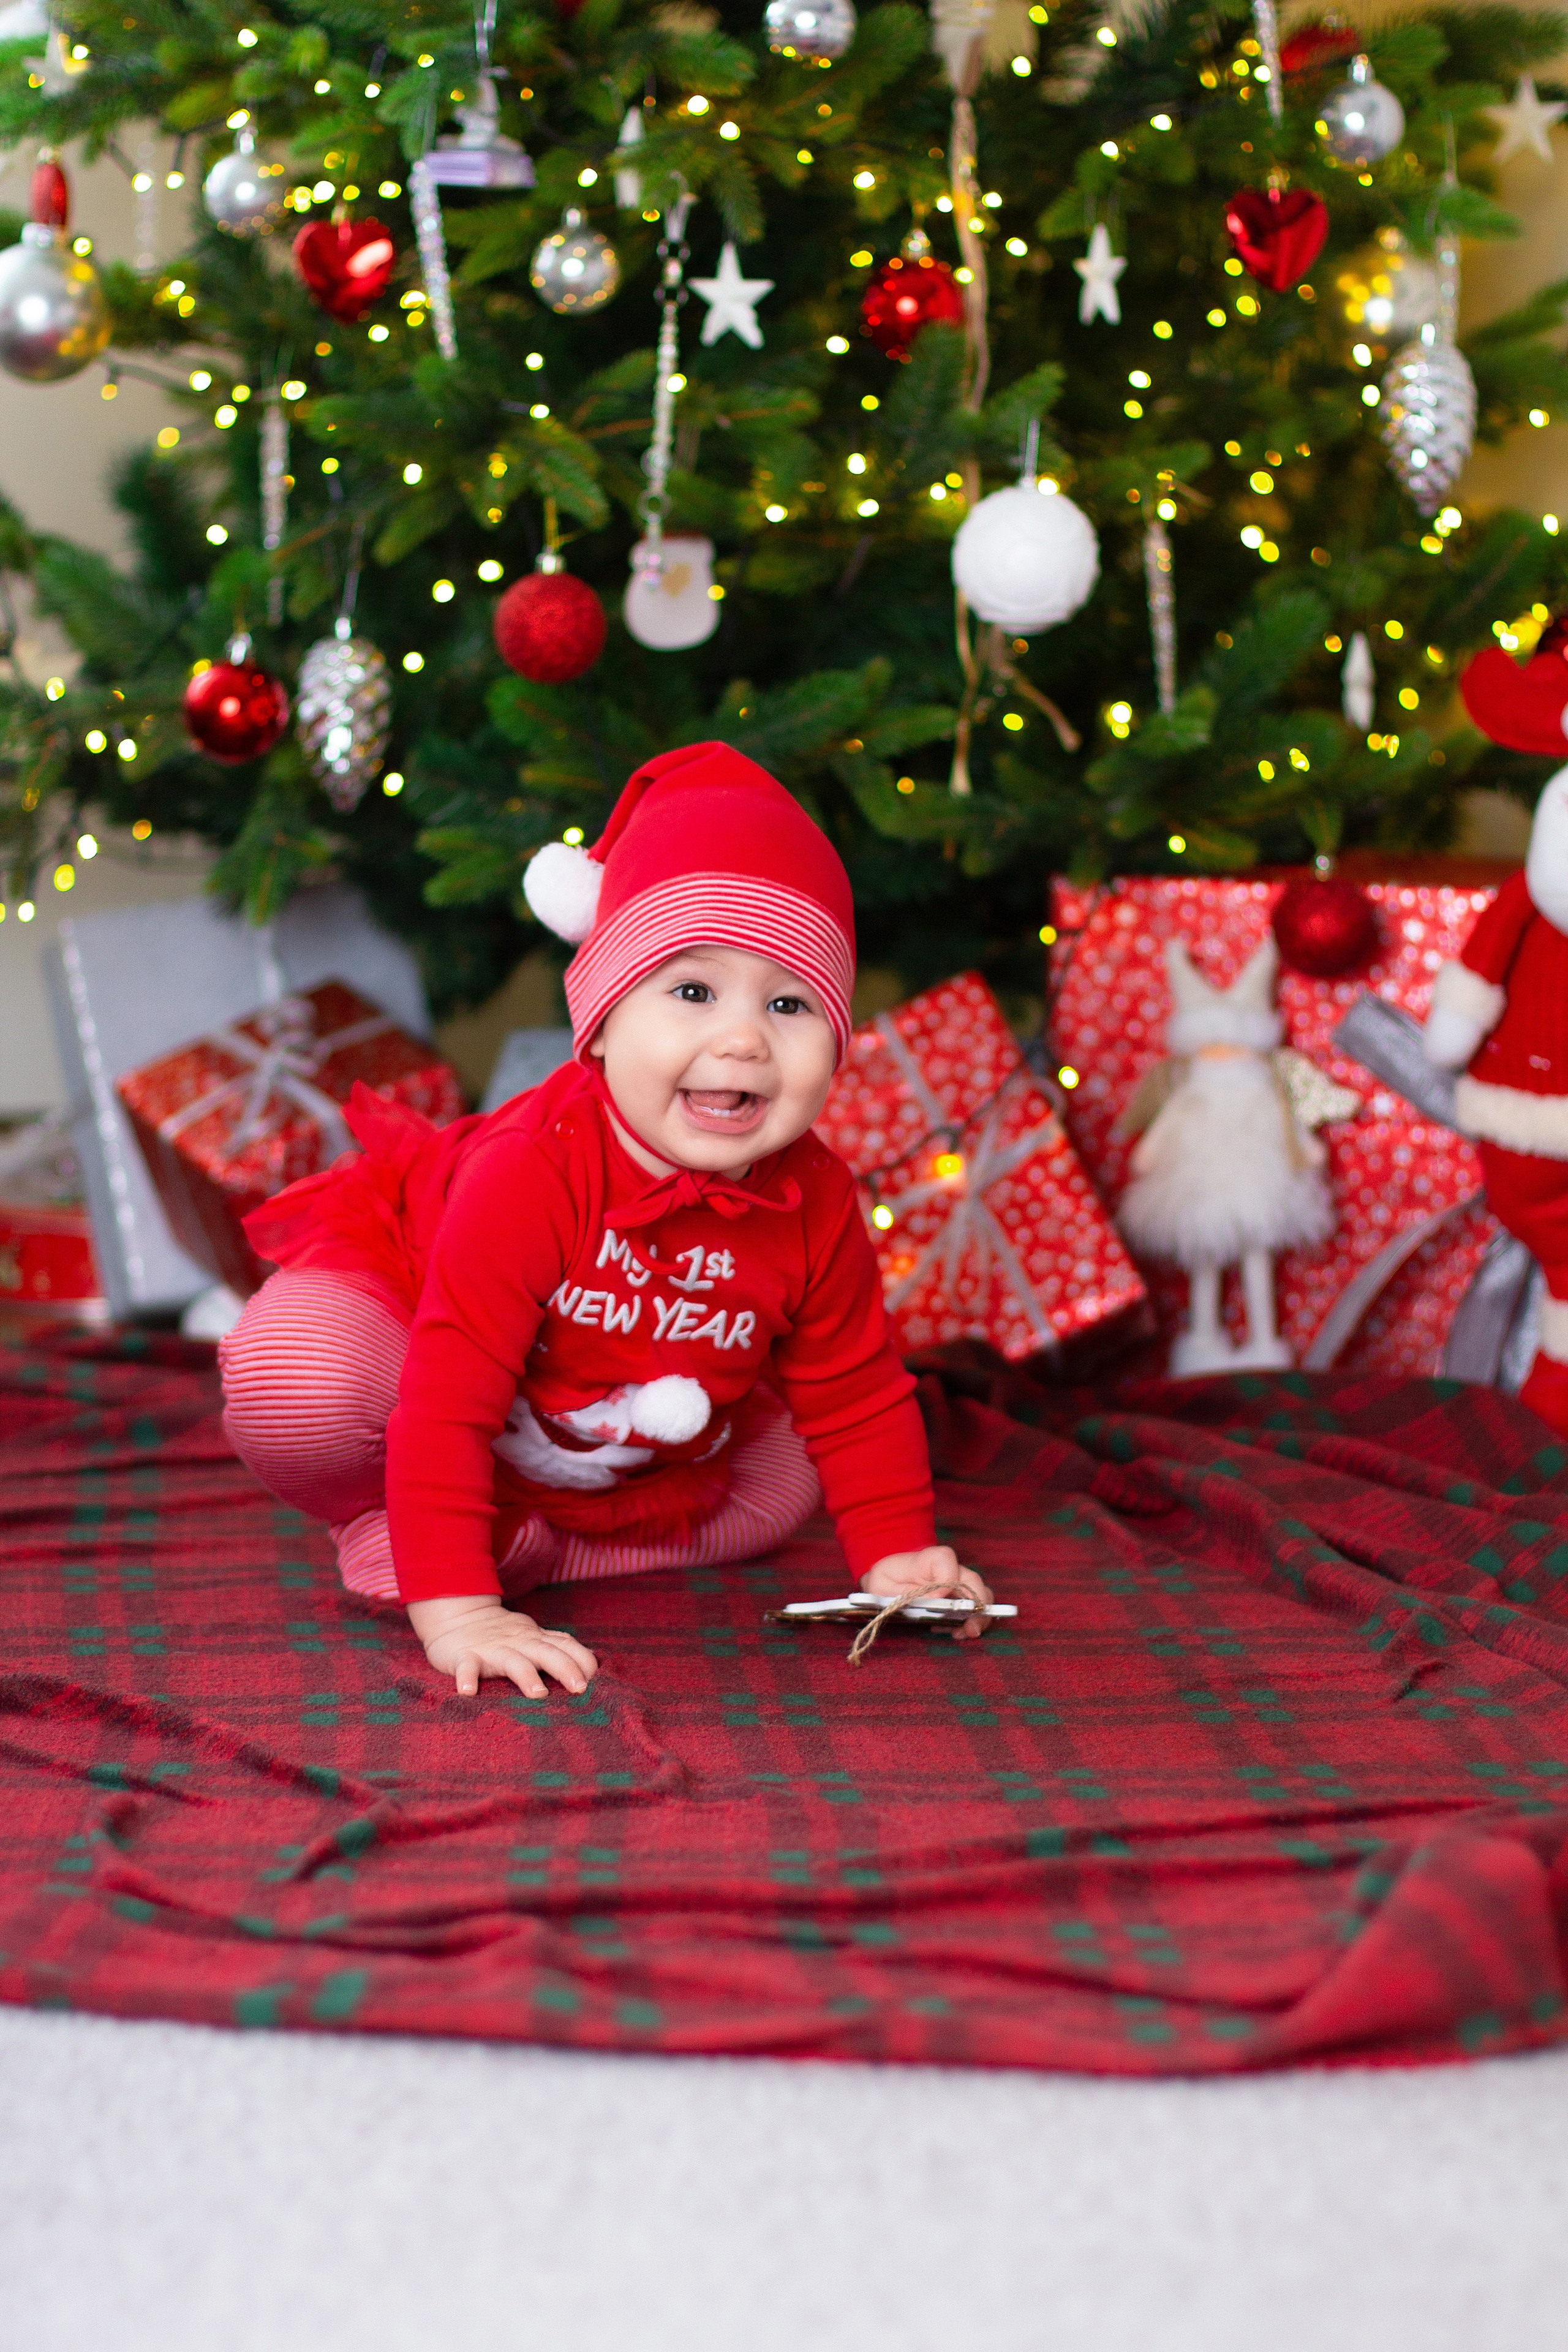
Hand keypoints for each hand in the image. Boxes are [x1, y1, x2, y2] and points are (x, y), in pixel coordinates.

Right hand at [407, 1596, 598, 1698]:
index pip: (566, 1645)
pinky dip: (466, 1678)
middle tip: (580, 1688)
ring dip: (525, 1676)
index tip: (597, 1678)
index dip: (582, 1659)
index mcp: (536, 1639)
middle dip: (565, 1668)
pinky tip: (468, 1692)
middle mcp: (518, 1643)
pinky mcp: (464, 1656)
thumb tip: (592, 1665)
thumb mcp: (533, 1637)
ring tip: (538, 1694)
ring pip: (511, 1661)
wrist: (458, 1617)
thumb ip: (558, 1648)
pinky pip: (466, 1667)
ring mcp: (491, 1649)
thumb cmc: (503, 1636)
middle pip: (546, 1652)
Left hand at [860, 1546, 993, 1639]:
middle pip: (973, 1581)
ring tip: (965, 1633)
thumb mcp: (882, 1586)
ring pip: (981, 1594)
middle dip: (976, 1606)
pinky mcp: (959, 1598)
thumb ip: (906, 1592)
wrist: (887, 1584)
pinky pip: (976, 1607)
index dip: (945, 1580)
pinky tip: (958, 1632)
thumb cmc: (884, 1582)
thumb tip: (934, 1601)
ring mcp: (957, 1583)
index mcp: (926, 1560)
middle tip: (970, 1629)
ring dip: (978, 1615)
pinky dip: (972, 1621)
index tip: (935, 1600)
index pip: (945, 1559)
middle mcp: (948, 1569)